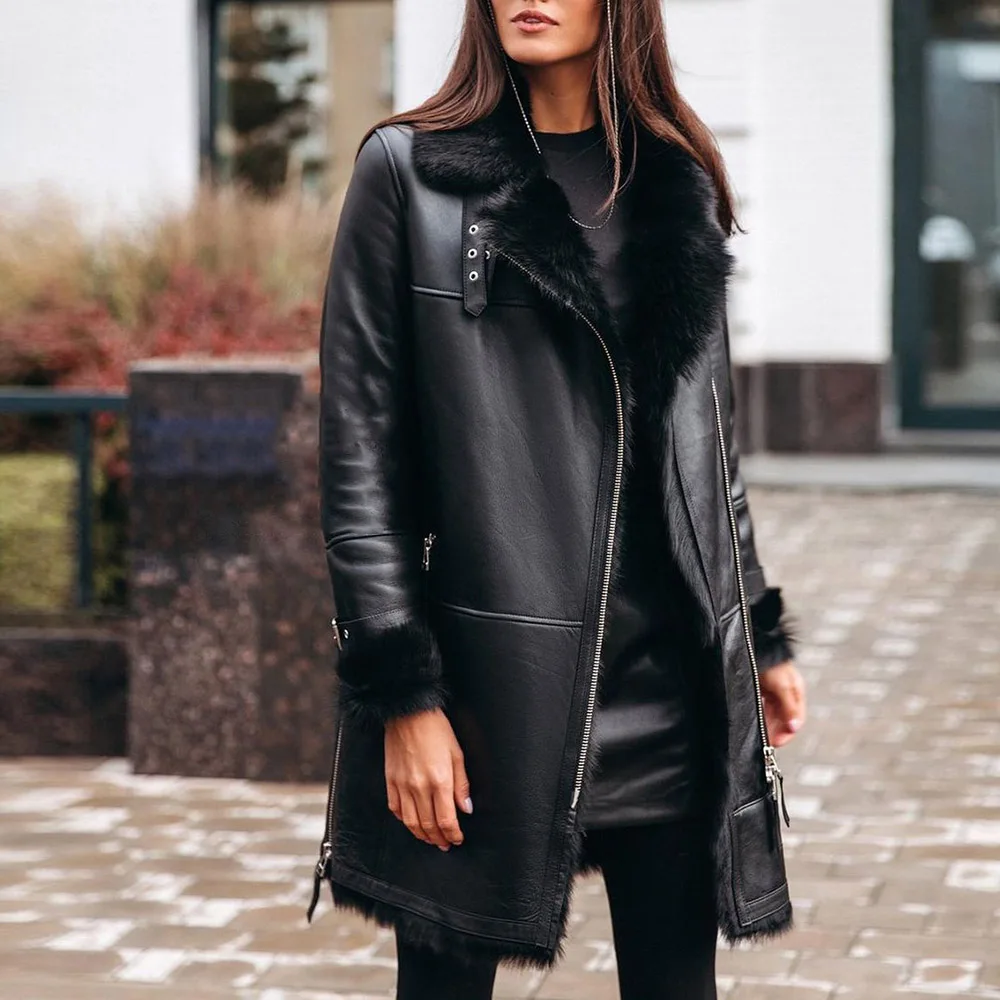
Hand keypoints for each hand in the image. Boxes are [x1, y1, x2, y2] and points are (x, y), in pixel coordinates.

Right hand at [384, 708, 471, 850]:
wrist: (408, 713)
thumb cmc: (435, 729)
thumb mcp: (457, 753)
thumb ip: (462, 784)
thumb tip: (466, 808)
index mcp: (440, 781)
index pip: (447, 820)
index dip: (454, 834)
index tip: (458, 839)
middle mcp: (420, 787)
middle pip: (429, 825)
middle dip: (439, 839)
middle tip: (446, 844)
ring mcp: (402, 786)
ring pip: (411, 822)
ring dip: (422, 835)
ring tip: (430, 839)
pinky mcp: (390, 781)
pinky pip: (395, 809)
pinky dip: (404, 821)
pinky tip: (411, 822)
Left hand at [759, 661, 805, 748]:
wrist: (753, 645)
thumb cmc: (771, 663)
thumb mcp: (781, 686)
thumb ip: (789, 707)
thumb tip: (794, 728)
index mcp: (796, 691)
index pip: (796, 719)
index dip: (787, 733)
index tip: (777, 744)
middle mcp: (786, 693)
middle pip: (783, 719)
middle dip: (776, 732)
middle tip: (766, 745)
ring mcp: (773, 691)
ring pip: (772, 715)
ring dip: (767, 727)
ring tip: (760, 739)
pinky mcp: (761, 689)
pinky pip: (763, 708)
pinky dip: (761, 718)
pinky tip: (755, 725)